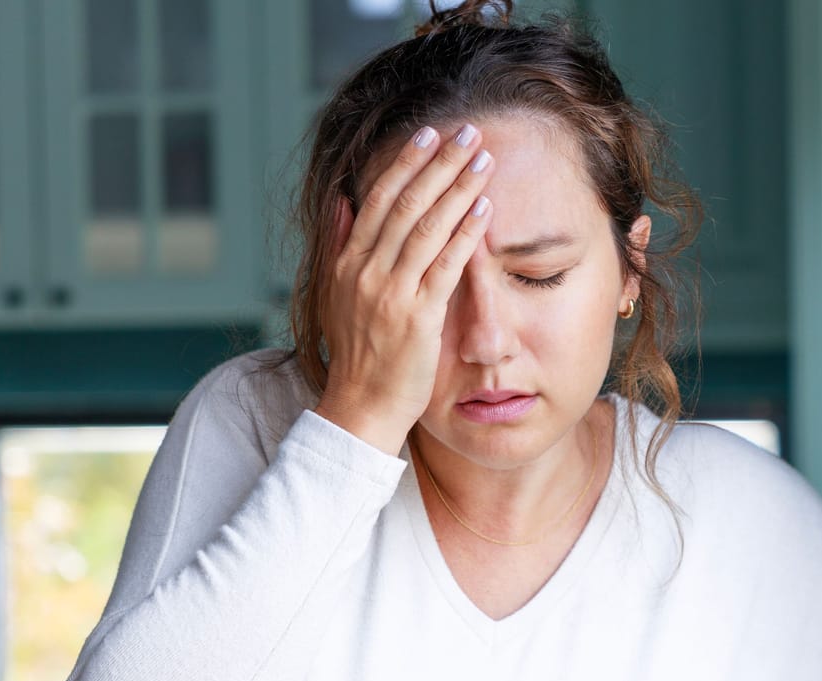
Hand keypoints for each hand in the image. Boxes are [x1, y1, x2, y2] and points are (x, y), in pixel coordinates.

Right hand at [315, 121, 497, 454]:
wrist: (360, 406)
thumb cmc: (358, 353)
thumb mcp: (336, 294)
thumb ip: (338, 245)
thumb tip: (342, 201)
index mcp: (345, 262)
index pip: (376, 198)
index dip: (404, 163)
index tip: (429, 134)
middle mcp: (365, 271)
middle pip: (405, 203)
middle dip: (439, 164)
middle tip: (468, 133)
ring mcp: (390, 293)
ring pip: (426, 227)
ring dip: (458, 189)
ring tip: (484, 160)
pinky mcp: (417, 317)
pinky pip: (445, 266)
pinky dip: (465, 234)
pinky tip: (485, 208)